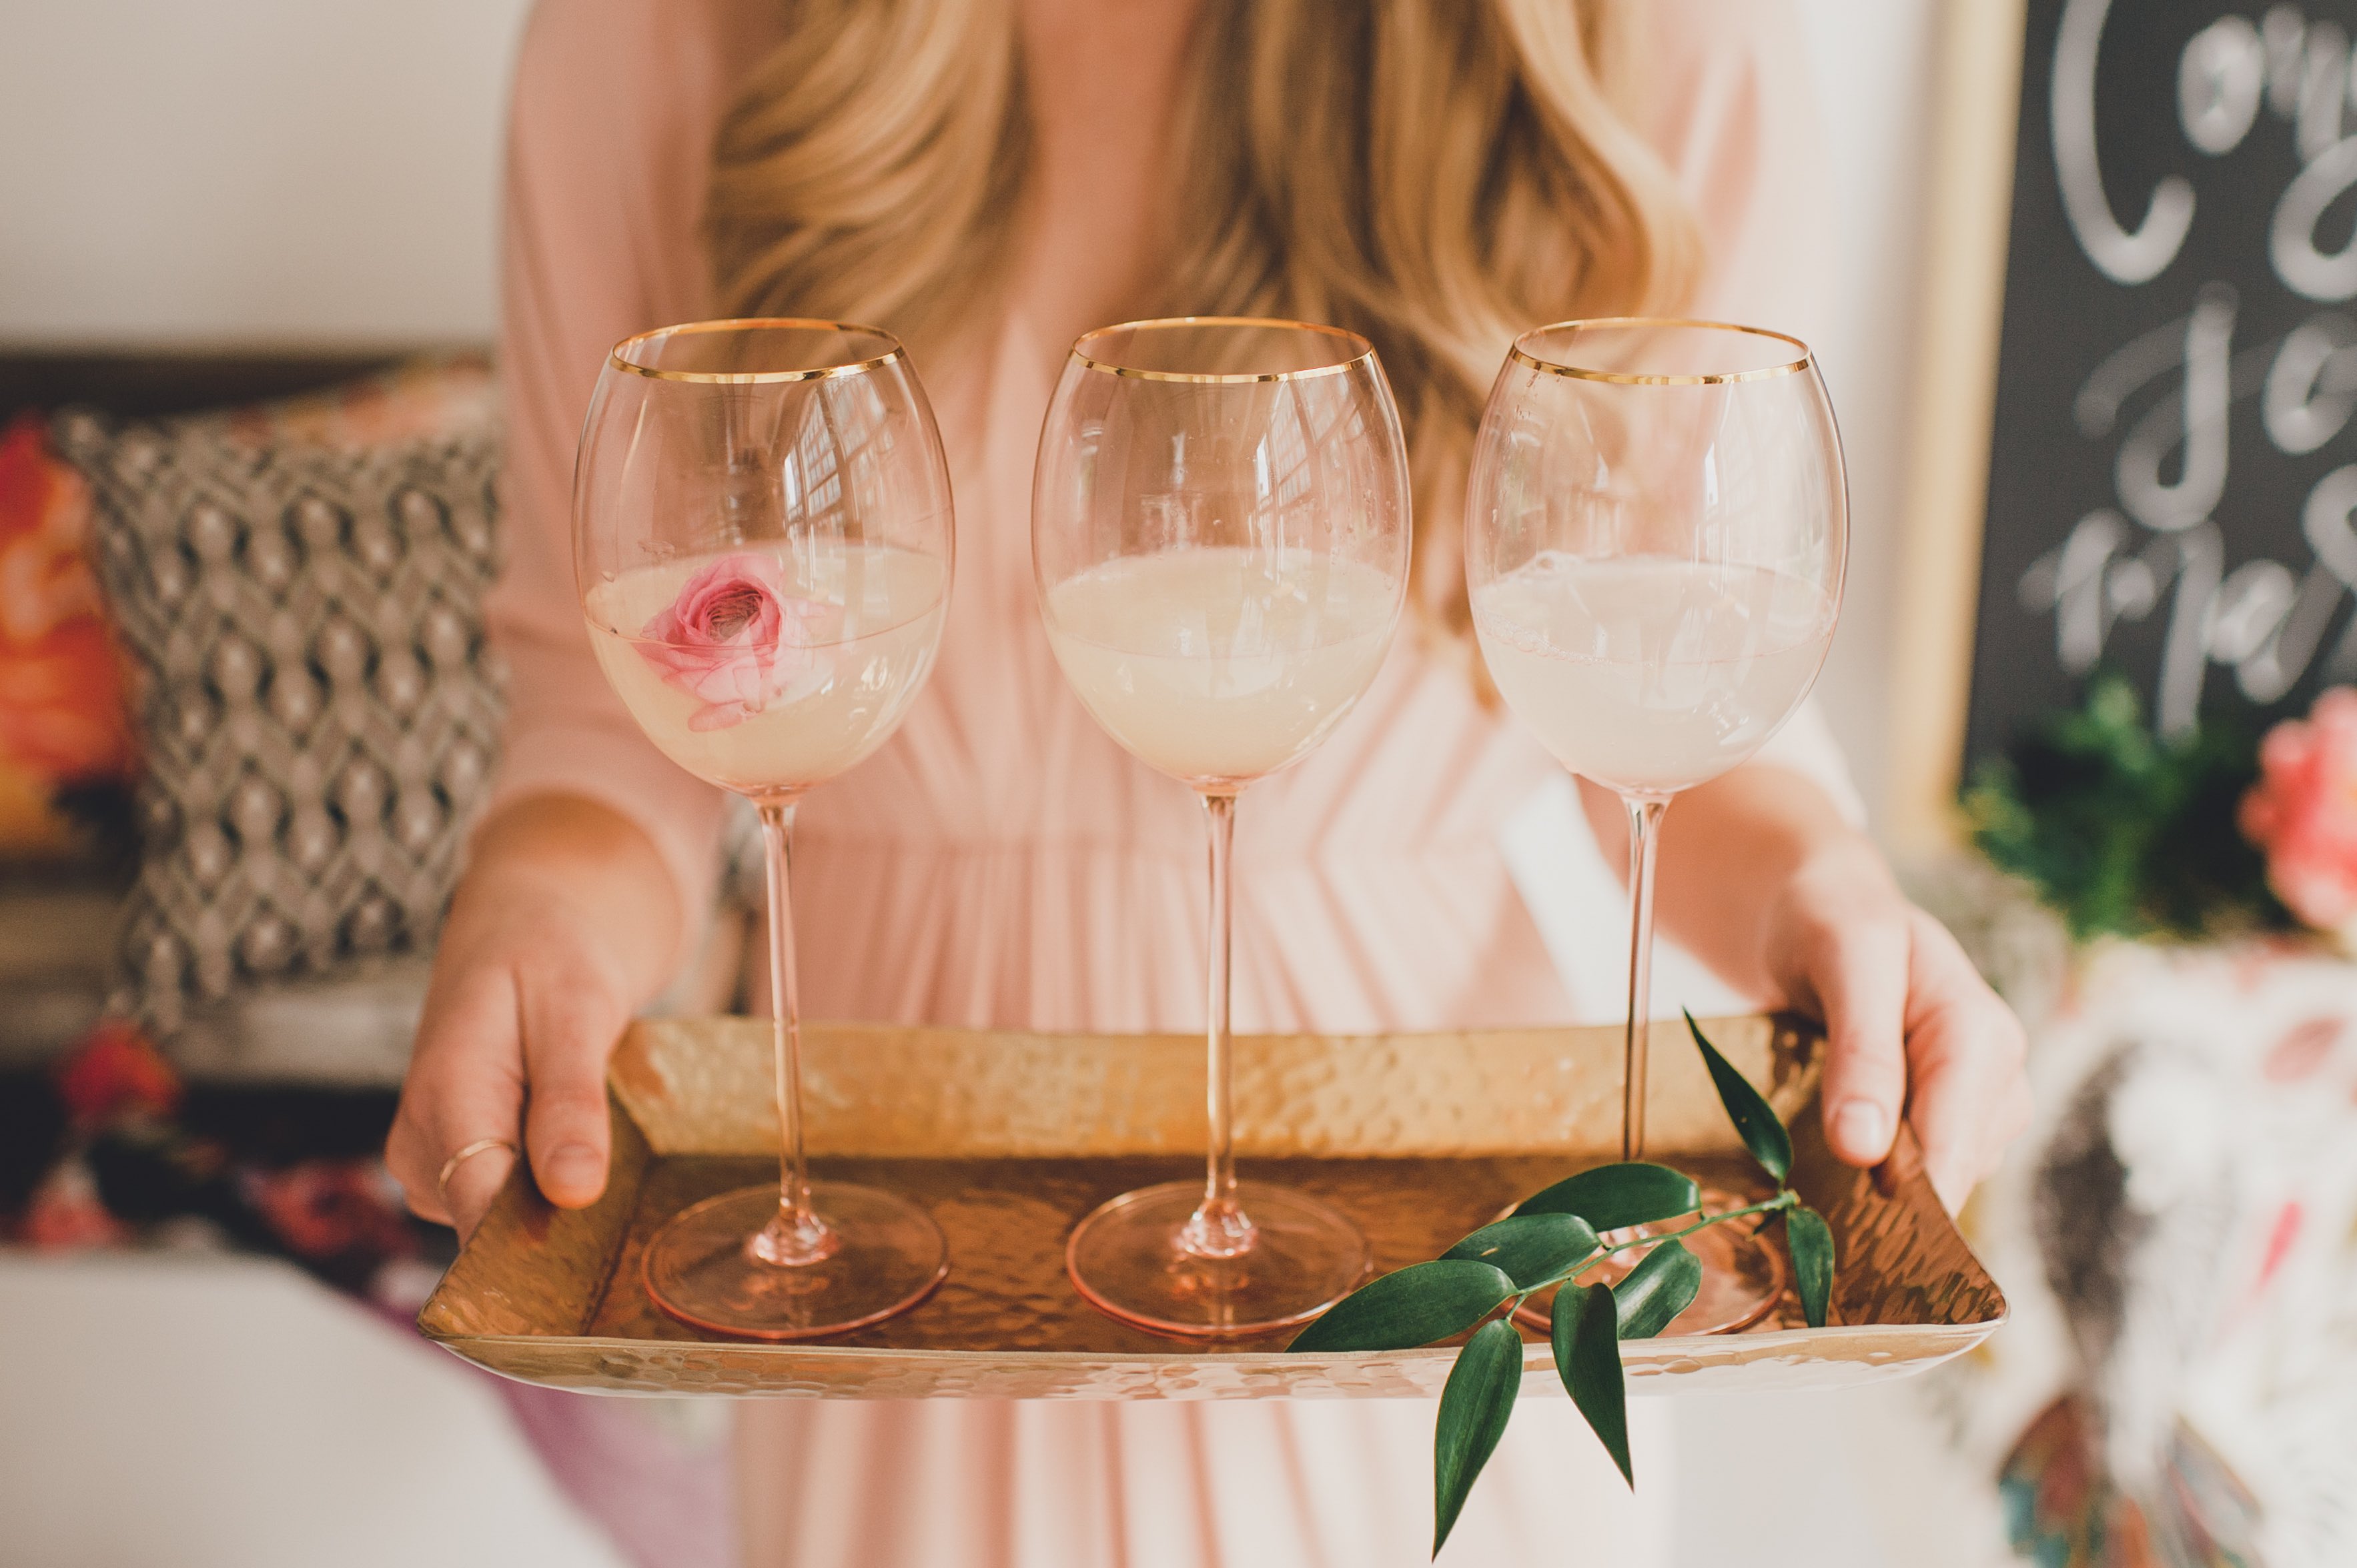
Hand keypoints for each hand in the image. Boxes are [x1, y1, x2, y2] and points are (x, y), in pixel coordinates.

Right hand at [386, 797, 679, 1239]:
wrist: (523, 928)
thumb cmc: (550, 955)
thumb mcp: (575, 1010)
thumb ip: (571, 1102)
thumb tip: (572, 1191)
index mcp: (444, 1101)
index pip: (481, 1222)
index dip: (541, 1261)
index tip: (601, 1280)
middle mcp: (422, 1147)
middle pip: (495, 1234)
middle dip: (565, 1229)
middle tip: (631, 1187)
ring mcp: (436, 1163)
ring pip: (506, 1225)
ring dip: (564, 1207)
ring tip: (611, 1149)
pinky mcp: (459, 1168)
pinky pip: (509, 1207)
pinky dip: (554, 1190)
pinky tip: (590, 1153)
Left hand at [1758, 843, 2031, 1211]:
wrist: (1827, 911)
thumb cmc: (1835, 923)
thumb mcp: (1845, 961)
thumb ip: (1862, 1051)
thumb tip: (1865, 1150)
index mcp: (1982, 1037)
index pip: (1954, 1149)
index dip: (1904, 1199)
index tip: (1848, 1236)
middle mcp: (1999, 1076)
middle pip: (1950, 1175)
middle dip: (1887, 1198)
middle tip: (1811, 1207)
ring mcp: (1980, 1103)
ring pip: (1938, 1182)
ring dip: (1880, 1189)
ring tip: (1816, 1167)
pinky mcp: (1952, 1119)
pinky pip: (1925, 1172)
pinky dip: (1880, 1176)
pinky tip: (1836, 1160)